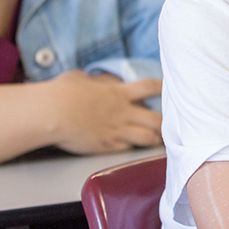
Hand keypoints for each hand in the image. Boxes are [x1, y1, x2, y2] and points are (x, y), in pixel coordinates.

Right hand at [45, 71, 161, 153]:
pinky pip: (127, 149)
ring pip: (147, 137)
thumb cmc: (61, 92)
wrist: (53, 113)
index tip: (171, 88)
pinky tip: (136, 149)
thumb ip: (89, 81)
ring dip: (156, 139)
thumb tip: (87, 79)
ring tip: (162, 141)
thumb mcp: (78, 78)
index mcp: (117, 93)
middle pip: (155, 118)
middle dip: (167, 121)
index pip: (148, 87)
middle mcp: (122, 112)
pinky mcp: (106, 146)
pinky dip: (134, 149)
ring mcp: (116, 130)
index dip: (162, 88)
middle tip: (174, 123)